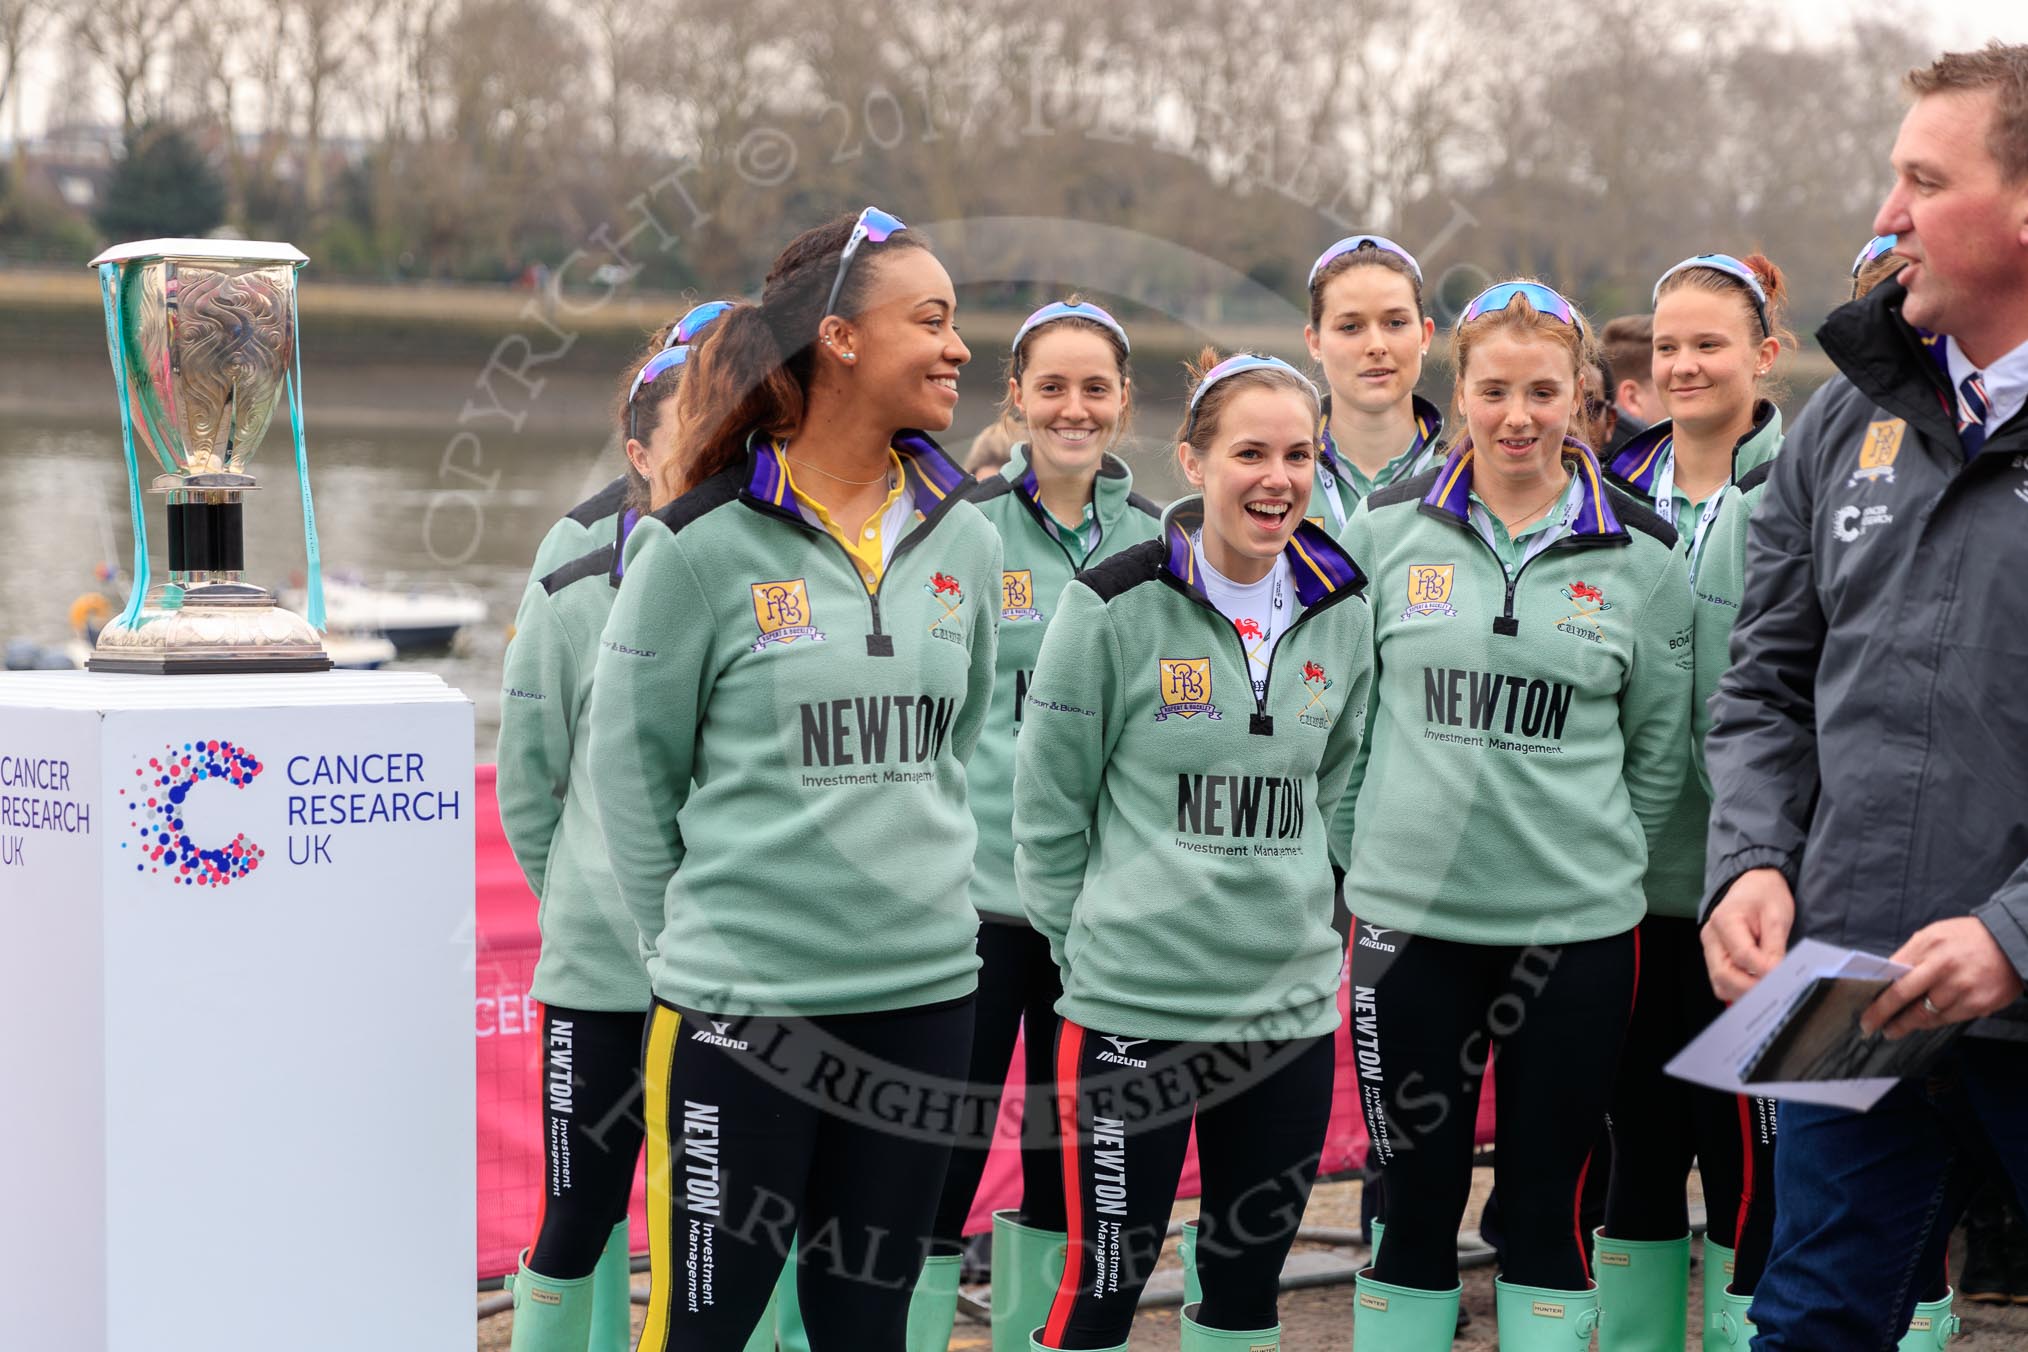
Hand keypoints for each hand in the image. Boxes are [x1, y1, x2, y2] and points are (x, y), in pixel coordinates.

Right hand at [1702, 868, 1794, 1000]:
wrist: (1754, 885)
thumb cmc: (1765, 896)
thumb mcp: (1777, 916)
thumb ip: (1775, 947)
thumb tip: (1776, 976)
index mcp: (1724, 920)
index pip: (1742, 955)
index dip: (1764, 971)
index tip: (1784, 979)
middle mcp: (1711, 937)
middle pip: (1724, 975)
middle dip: (1751, 990)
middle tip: (1777, 992)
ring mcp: (1710, 950)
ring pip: (1720, 984)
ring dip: (1744, 994)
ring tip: (1769, 991)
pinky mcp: (1715, 959)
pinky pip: (1723, 983)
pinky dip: (1740, 991)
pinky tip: (1758, 986)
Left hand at [1860, 918, 2027, 1038]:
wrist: (2011, 942)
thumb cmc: (1967, 938)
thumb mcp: (1934, 935)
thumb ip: (1911, 955)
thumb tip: (1888, 978)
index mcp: (1928, 946)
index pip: (1893, 974)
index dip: (1878, 995)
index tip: (1865, 1007)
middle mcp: (1943, 967)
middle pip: (1904, 997)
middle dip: (1883, 1015)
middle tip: (1870, 1026)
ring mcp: (1962, 988)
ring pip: (1926, 1014)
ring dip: (1907, 1024)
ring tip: (1894, 1029)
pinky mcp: (1978, 1004)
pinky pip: (1948, 1019)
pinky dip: (1933, 1022)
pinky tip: (1923, 1024)